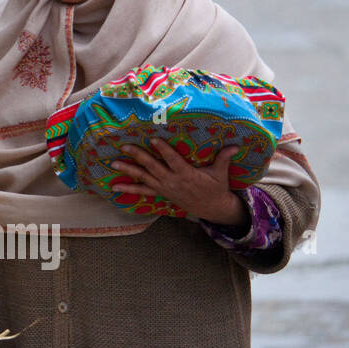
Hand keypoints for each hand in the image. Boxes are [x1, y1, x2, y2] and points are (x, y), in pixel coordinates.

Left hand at [110, 140, 247, 225]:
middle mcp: (173, 181)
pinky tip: (114, 186)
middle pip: (153, 167)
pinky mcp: (161, 193)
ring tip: (113, 163)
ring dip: (128, 170)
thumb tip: (235, 146)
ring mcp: (165, 188)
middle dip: (138, 156)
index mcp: (187, 174)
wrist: (212, 208)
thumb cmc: (216, 188)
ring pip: (144, 178)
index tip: (153, 139)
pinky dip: (128, 188)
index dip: (163, 150)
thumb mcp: (221, 174)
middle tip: (124, 146)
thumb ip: (224, 158)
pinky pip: (142, 191)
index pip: (173, 160)